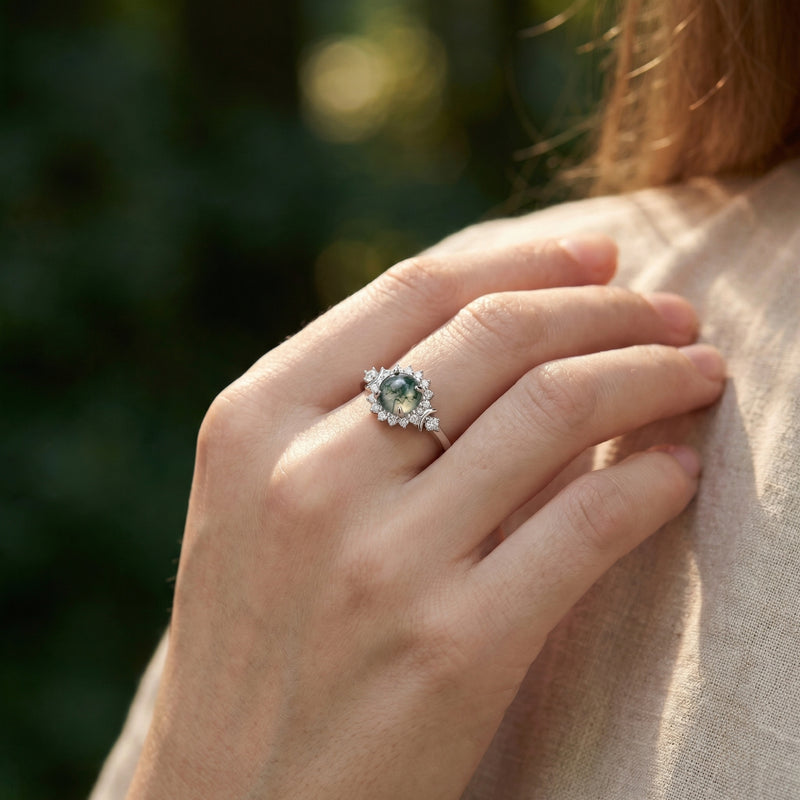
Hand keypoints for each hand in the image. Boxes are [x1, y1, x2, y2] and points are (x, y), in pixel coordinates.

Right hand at [127, 236, 724, 799]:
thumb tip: (520, 330)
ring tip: (698, 369)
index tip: (598, 252)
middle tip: (671, 309)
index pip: (416, 291)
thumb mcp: (269, 503)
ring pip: (557, 409)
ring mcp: (380, 561)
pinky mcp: (455, 648)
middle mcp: (311, 476)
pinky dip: (651, 479)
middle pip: (498, 334)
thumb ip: (367, 412)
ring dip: (652, 373)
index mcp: (254, 422)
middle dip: (608, 305)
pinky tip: (677, 467)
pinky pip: (588, 523)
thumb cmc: (260, 637)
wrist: (236, 799)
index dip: (524, 255)